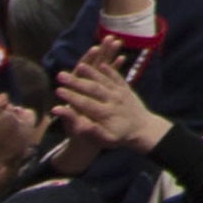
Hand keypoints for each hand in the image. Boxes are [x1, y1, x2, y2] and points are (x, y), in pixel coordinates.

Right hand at [52, 54, 168, 156]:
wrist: (145, 131)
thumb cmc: (120, 138)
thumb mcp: (106, 140)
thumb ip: (90, 131)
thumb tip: (81, 127)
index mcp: (106, 114)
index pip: (85, 104)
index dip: (71, 97)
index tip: (57, 91)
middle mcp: (113, 100)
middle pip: (92, 88)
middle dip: (76, 81)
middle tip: (60, 75)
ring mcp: (120, 93)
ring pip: (104, 79)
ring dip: (92, 71)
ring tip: (79, 65)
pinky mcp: (126, 88)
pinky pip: (117, 76)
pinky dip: (110, 69)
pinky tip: (101, 63)